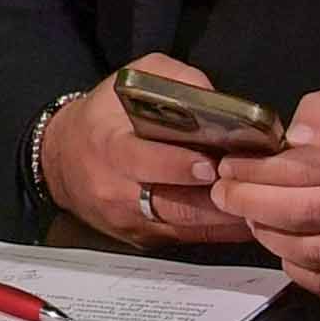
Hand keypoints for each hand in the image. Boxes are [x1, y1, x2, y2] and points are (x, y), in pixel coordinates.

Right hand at [40, 56, 247, 248]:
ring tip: (259, 207)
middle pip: (173, 205)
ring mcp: (131, 221)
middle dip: (216, 200)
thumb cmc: (102, 117)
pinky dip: (219, 231)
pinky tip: (247, 221)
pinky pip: (187, 240)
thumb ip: (173, 80)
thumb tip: (217, 100)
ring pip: (186, 227)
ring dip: (225, 220)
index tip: (211, 164)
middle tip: (252, 189)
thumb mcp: (129, 81)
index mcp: (109, 147)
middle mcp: (117, 191)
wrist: (60, 161)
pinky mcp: (144, 240)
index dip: (178, 165)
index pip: (142, 161)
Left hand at [205, 90, 319, 303]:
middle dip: (250, 204)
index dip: (257, 171)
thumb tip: (289, 139)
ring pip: (308, 250)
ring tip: (252, 219)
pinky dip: (294, 266)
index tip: (228, 169)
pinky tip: (285, 247)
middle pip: (300, 212)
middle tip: (224, 195)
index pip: (303, 168)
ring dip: (268, 236)